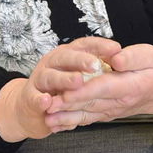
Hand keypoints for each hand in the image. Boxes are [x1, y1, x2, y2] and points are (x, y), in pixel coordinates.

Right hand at [0, 37, 123, 141]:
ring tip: (77, 82)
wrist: (31, 107)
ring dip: (64, 79)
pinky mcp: (31, 97)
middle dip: (81, 60)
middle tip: (96, 65)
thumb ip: (99, 69)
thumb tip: (122, 62)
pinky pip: (35, 98)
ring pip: (51, 76)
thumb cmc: (62, 88)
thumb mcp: (82, 75)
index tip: (116, 49)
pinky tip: (47, 102)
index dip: (100, 46)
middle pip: (67, 57)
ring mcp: (41, 79)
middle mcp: (54, 63)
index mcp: (69, 55)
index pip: (85, 45)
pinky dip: (41, 100)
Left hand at [45, 43, 152, 129]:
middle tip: (46, 107)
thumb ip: (133, 57)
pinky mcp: (109, 112)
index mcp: (129, 85)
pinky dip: (73, 123)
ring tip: (46, 121)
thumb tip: (116, 59)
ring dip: (66, 119)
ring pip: (87, 115)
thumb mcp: (151, 56)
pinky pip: (89, 119)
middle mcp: (119, 101)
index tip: (65, 93)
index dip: (83, 91)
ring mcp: (113, 109)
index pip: (102, 87)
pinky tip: (57, 125)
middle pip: (90, 104)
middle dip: (66, 107)